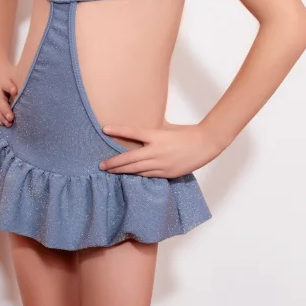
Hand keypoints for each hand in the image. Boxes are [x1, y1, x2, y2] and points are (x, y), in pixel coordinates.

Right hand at [0, 62, 17, 126]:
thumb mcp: (12, 74)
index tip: (12, 110)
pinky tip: (3, 124)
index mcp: (2, 85)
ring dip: (1, 119)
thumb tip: (16, 91)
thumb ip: (14, 83)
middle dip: (4, 114)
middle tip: (11, 120)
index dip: (9, 100)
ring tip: (9, 124)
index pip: (5, 93)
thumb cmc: (7, 73)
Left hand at [99, 122, 221, 177]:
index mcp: (157, 136)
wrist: (204, 144)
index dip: (118, 130)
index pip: (133, 132)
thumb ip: (153, 131)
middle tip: (101, 165)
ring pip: (137, 170)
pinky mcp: (166, 173)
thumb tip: (139, 130)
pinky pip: (147, 175)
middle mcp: (156, 151)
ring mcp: (161, 164)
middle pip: (130, 158)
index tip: (104, 129)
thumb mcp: (167, 128)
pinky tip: (128, 177)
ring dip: (122, 171)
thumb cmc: (186, 133)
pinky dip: (137, 175)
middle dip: (114, 163)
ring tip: (110, 172)